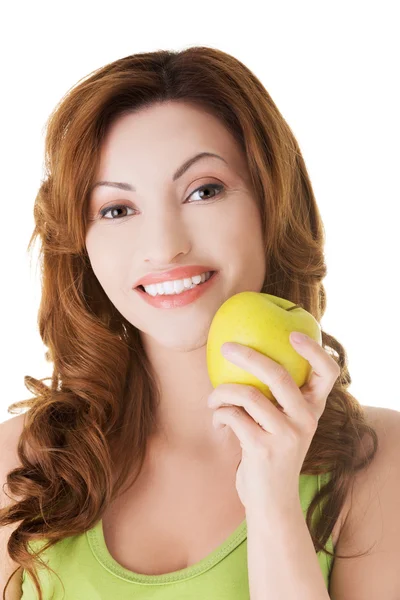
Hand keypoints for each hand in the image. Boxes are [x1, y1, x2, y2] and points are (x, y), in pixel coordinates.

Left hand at [207, 332, 340, 511]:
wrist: (272, 502)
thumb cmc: (272, 454)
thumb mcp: (284, 425)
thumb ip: (277, 399)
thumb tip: (246, 356)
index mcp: (313, 409)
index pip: (328, 373)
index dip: (314, 350)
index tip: (293, 333)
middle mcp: (306, 419)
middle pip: (278, 375)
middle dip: (247, 356)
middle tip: (226, 347)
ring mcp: (286, 435)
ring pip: (247, 394)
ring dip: (221, 392)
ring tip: (213, 399)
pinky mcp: (262, 448)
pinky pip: (233, 415)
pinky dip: (219, 414)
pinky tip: (217, 421)